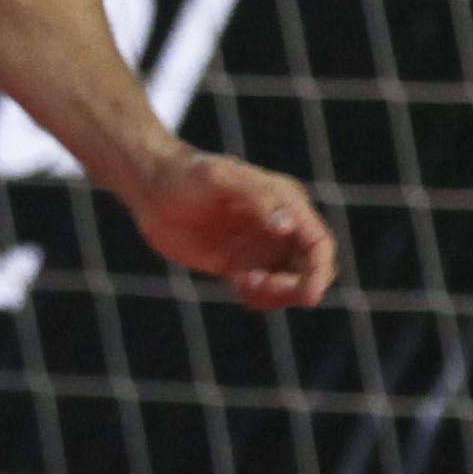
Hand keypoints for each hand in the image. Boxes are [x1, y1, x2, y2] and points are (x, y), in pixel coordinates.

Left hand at [129, 149, 335, 310]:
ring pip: (290, 284)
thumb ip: (255, 196)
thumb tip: (287, 225)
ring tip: (241, 282)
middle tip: (256, 284)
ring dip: (275, 295)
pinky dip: (259, 299)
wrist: (151, 187)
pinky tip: (235, 284)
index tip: (308, 295)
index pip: (319, 243)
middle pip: (310, 269)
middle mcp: (280, 225)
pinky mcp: (241, 263)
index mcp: (285, 202)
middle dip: (295, 287)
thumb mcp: (216, 178)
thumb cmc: (184, 175)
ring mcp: (261, 246)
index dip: (320, 271)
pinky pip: (264, 292)